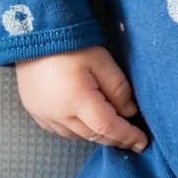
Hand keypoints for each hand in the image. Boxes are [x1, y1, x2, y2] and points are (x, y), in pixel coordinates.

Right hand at [14, 46, 147, 151]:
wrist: (35, 35)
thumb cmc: (71, 45)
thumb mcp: (102, 61)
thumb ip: (118, 89)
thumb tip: (130, 113)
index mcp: (77, 100)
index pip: (108, 127)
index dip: (127, 136)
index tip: (143, 142)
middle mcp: (58, 113)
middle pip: (93, 135)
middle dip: (115, 139)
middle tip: (133, 140)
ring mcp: (43, 114)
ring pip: (77, 136)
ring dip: (96, 135)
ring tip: (112, 130)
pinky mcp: (35, 111)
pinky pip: (60, 130)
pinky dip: (77, 131)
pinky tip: (87, 123)